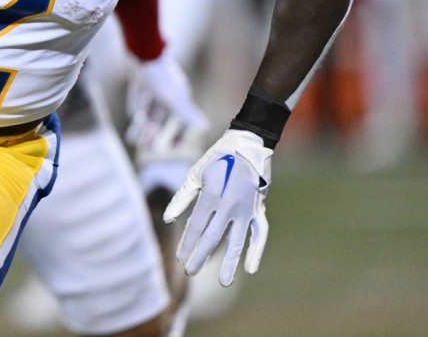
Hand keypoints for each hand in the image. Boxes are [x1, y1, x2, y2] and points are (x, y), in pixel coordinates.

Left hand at [125, 52, 207, 145]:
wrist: (142, 50)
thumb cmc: (159, 75)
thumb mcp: (172, 97)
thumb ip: (186, 113)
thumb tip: (205, 128)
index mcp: (179, 98)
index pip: (182, 121)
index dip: (179, 134)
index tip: (172, 147)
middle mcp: (168, 95)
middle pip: (163, 120)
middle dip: (156, 135)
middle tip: (149, 149)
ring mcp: (153, 90)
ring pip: (150, 114)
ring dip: (144, 129)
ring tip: (135, 142)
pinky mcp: (140, 85)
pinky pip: (139, 104)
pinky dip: (136, 116)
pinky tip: (131, 126)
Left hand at [163, 129, 271, 286]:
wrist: (247, 145)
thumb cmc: (217, 158)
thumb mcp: (195, 173)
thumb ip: (182, 198)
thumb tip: (168, 219)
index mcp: (211, 196)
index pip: (196, 227)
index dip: (187, 244)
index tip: (180, 258)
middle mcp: (229, 206)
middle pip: (213, 238)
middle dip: (201, 256)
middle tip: (191, 271)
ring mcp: (246, 209)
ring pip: (237, 241)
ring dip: (231, 262)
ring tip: (224, 282)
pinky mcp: (258, 209)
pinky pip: (260, 233)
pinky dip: (256, 250)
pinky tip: (251, 267)